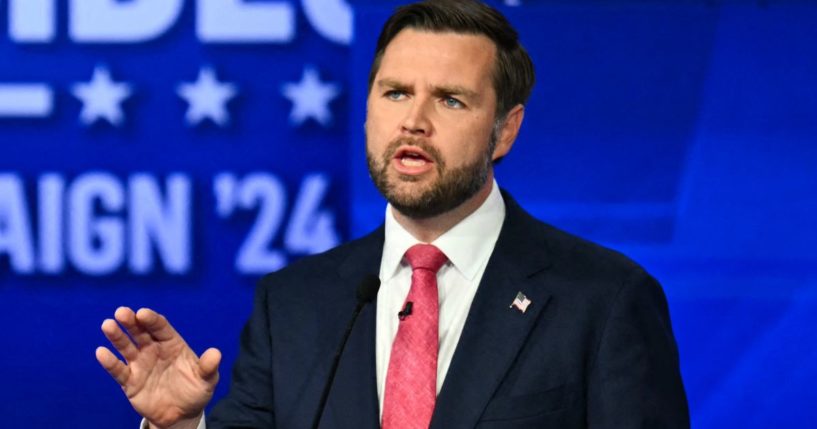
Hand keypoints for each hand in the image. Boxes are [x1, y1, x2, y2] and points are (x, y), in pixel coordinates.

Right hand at [96, 307, 220, 428]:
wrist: (182, 414)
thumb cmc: (195, 390)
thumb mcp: (206, 379)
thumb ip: (208, 366)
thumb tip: (216, 353)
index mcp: (172, 344)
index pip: (161, 327)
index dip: (152, 319)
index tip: (142, 313)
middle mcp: (154, 350)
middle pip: (141, 332)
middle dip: (131, 321)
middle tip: (121, 312)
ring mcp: (140, 364)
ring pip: (126, 347)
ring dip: (117, 336)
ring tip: (108, 325)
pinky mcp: (130, 381)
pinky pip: (119, 370)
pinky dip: (110, 362)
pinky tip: (101, 352)